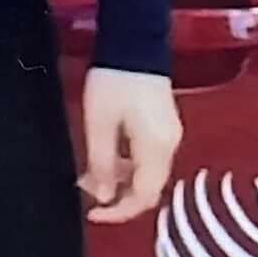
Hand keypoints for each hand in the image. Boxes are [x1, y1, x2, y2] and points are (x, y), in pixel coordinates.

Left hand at [78, 68, 180, 226]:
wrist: (135, 42)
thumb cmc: (115, 80)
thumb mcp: (99, 125)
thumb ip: (101, 164)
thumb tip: (101, 195)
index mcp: (156, 148)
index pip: (143, 197)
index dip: (118, 212)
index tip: (93, 213)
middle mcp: (170, 145)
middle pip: (148, 188)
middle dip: (117, 196)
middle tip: (87, 189)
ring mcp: (169, 135)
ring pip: (147, 173)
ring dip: (120, 179)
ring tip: (90, 171)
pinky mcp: (164, 125)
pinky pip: (148, 157)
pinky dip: (127, 164)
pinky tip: (107, 155)